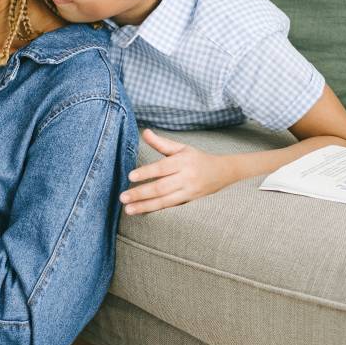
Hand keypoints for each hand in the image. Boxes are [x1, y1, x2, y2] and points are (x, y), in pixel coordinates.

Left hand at [119, 129, 237, 214]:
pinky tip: (142, 211)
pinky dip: (155, 209)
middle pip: (161, 187)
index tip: (131, 176)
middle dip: (141, 193)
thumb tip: (144, 132)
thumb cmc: (196, 158)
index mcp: (183, 161)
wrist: (222, 172)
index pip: (162, 167)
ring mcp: (188, 191)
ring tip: (128, 209)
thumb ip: (161, 143)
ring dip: (144, 206)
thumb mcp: (181, 148)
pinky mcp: (189, 201)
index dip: (146, 172)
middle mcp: (186, 177)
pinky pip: (170, 206)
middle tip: (123, 197)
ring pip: (164, 200)